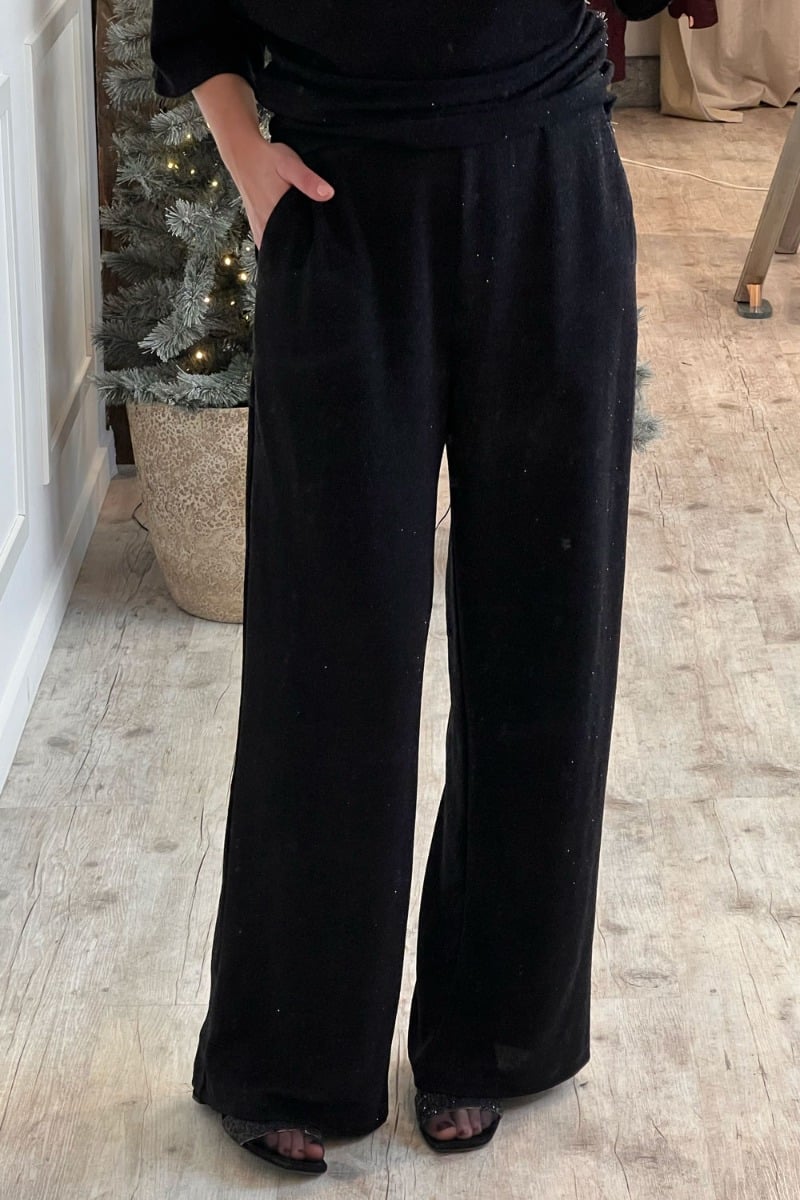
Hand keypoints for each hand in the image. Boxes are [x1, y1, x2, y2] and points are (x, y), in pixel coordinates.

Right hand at [227, 135, 335, 250]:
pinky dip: (277, 243)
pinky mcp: (255, 224)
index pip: (298, 243)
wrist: (242, 154)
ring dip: (289, 247)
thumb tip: (328, 194)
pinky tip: (287, 238)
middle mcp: (266, 225)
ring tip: (303, 244)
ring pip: (276, 247)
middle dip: (302, 250)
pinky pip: (267, 242)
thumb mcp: (291, 165)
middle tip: (316, 245)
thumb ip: (308, 180)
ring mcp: (259, 226)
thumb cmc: (267, 159)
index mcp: (277, 215)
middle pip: (287, 248)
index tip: (322, 247)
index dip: (311, 247)